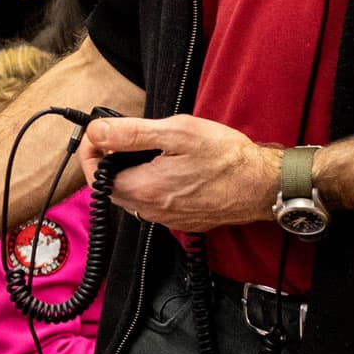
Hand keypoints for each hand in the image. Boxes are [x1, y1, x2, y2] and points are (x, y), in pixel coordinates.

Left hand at [78, 114, 277, 233]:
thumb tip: (97, 132)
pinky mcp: (181, 221)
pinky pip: (153, 204)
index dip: (91, 153)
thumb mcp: (177, 132)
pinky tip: (166, 169)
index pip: (95, 177)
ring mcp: (166, 219)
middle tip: (118, 139)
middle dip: (107, 163)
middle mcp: (151, 211)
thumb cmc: (225, 157)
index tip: (98, 134)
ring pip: (132, 197)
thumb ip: (131, 133)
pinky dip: (149, 186)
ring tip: (143, 151)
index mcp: (144, 189)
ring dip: (128, 175)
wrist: (262, 185)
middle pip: (110, 189)